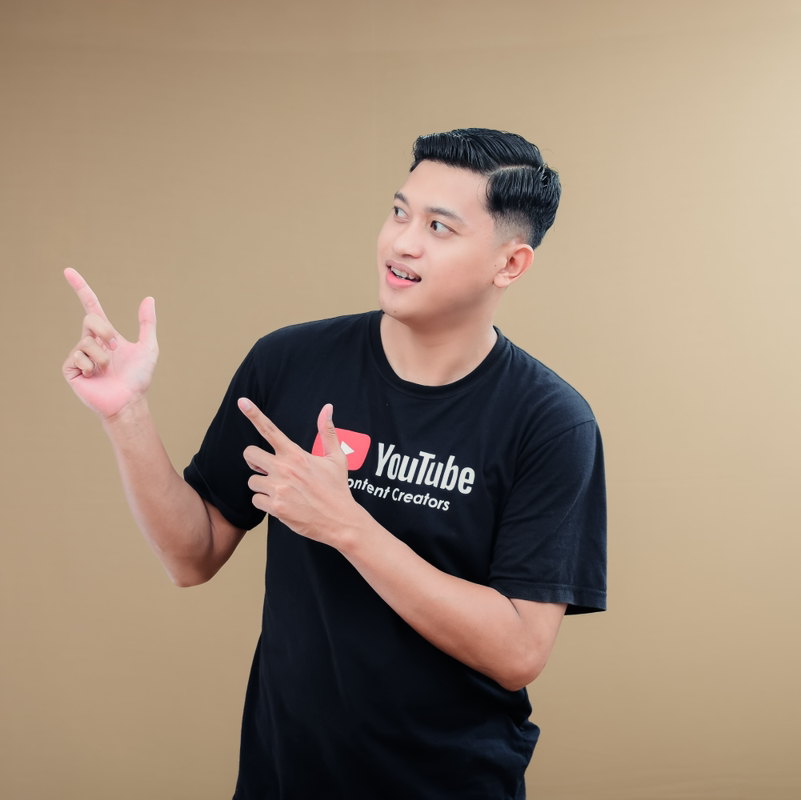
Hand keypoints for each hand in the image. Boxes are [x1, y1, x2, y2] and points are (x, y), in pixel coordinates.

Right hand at [62, 268, 158, 418]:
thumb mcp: (148, 347)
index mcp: (106, 335)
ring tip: (108, 369)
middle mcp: (90, 342)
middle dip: (105, 332)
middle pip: (90, 319)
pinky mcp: (71, 369)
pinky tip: (96, 376)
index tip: (68, 270)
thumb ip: (147, 323)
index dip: (80, 288)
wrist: (129, 401)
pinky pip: (78, 357)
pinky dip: (92, 366)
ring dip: (103, 356)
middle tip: (116, 347)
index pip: (91, 306)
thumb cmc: (138, 378)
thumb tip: (149, 298)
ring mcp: (79, 355)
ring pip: (87, 342)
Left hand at [239, 399, 366, 544]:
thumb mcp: (336, 458)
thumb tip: (327, 408)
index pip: (270, 430)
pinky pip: (256, 500)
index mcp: (296, 455)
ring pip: (252, 481)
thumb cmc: (337, 489)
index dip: (254, 415)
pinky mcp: (275, 507)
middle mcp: (284, 469)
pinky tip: (282, 504)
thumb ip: (327, 432)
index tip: (243, 402)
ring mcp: (278, 488)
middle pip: (249, 454)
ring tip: (283, 491)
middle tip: (267, 469)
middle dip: (255, 461)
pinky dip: (265, 503)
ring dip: (263, 486)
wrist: (340, 520)